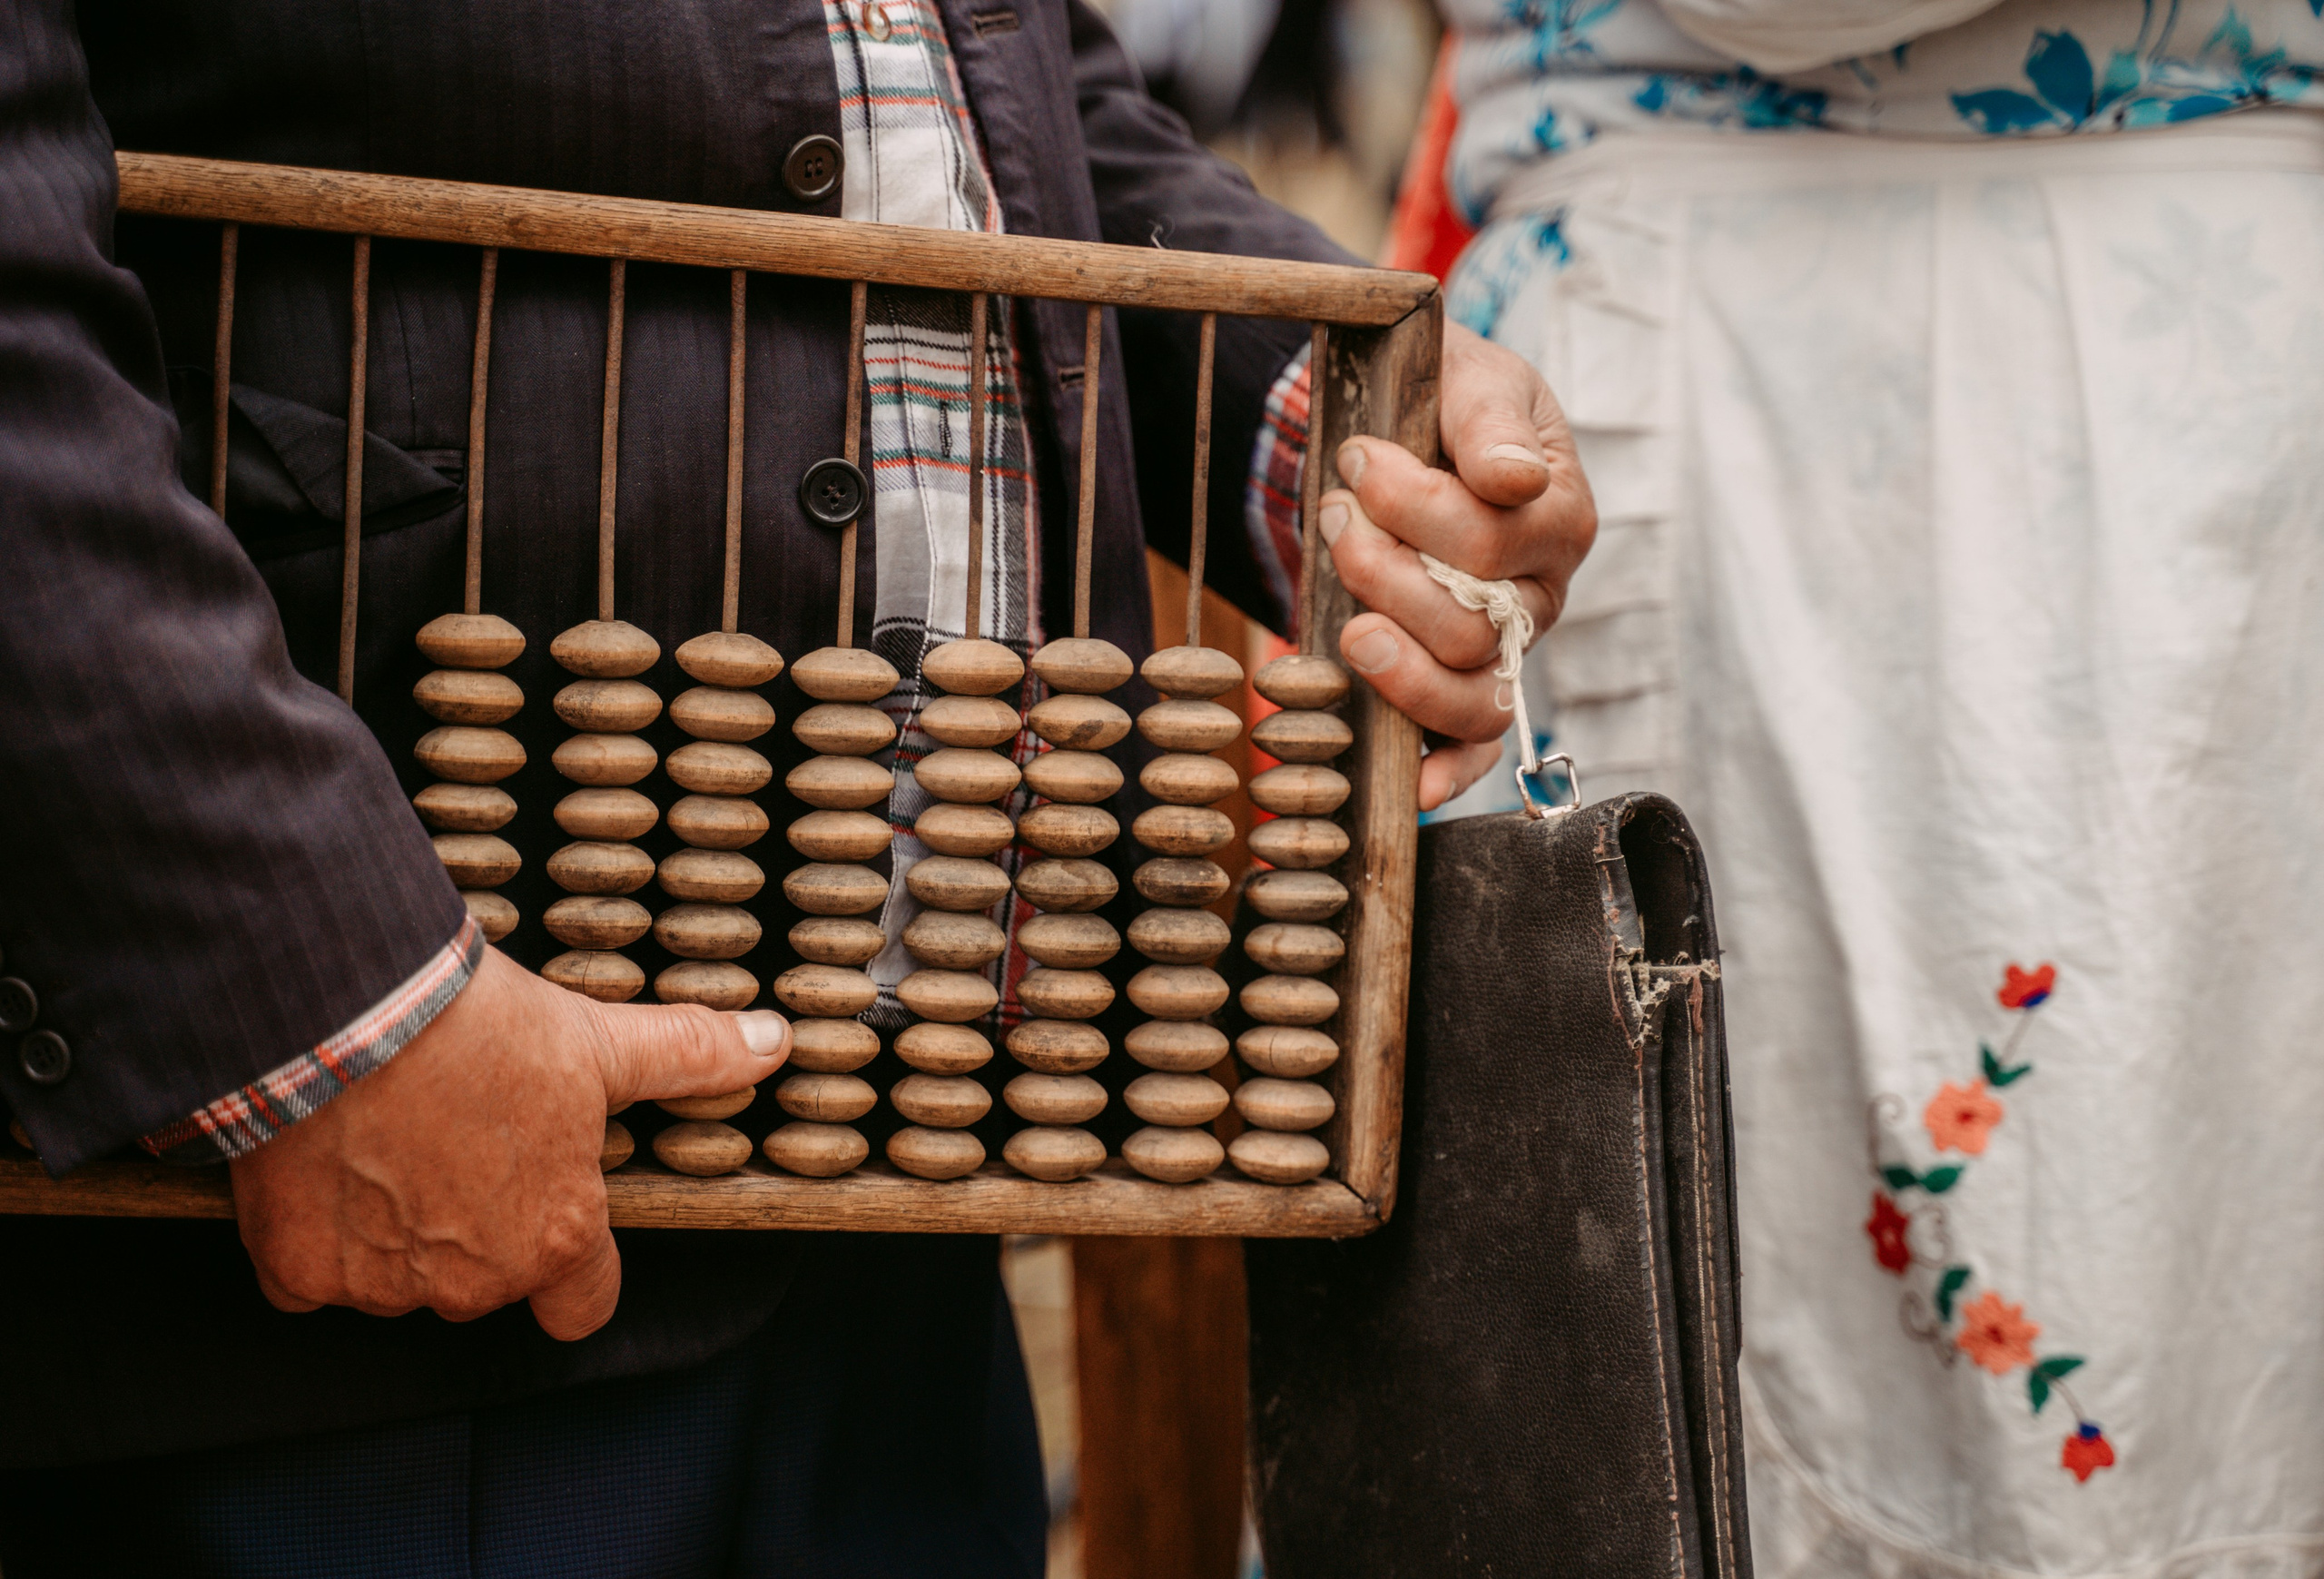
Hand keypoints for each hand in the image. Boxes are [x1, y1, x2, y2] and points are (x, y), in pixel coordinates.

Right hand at [229, 946, 788, 1339]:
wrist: (344, 1013)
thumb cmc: (478, 1029)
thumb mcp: (598, 1040)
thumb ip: (688, 1056)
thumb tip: (773, 1043)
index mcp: (556, 1238)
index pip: (584, 1303)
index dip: (576, 1266)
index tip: (551, 1212)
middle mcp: (475, 1281)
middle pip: (486, 1281)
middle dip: (473, 1226)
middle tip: (456, 1138)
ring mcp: (384, 1286)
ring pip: (396, 1278)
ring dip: (393, 1227)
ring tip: (390, 1135)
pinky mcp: (297, 1274)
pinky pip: (309, 1276)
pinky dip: (314, 1232)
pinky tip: (324, 1164)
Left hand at [1318, 321, 1594, 809]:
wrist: (1398, 428)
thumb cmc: (1440, 402)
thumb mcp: (1472, 381)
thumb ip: (1492, 422)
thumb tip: (1516, 479)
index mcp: (1558, 517)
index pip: (1495, 539)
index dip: (1414, 505)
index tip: (1359, 458)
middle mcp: (1539, 596)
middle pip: (1474, 626)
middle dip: (1386, 571)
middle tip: (1337, 515)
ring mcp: (1503, 652)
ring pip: (1472, 697)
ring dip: (1396, 665)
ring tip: (1347, 619)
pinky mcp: (1462, 687)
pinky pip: (1471, 750)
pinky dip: (1445, 773)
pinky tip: (1412, 787)